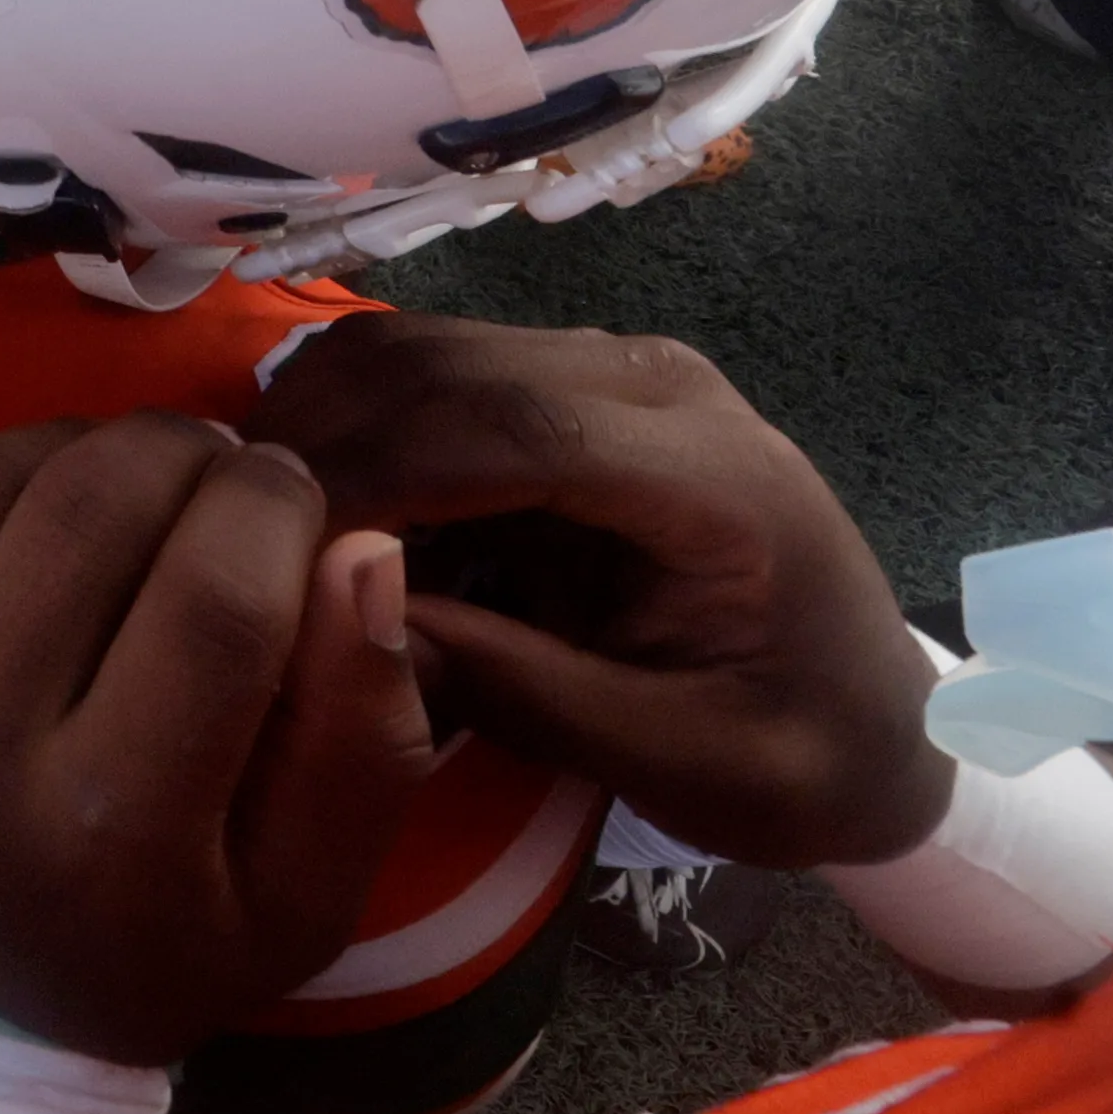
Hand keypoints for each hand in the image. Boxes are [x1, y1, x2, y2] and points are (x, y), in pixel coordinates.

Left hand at [0, 415, 438, 1063]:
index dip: (275, 504)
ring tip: (113, 496)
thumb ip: (364, 735)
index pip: (218, 594)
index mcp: (108, 831)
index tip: (290, 488)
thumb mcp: (302, 895)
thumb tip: (361, 548)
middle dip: (182, 455)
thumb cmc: (154, 936)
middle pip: (94, 506)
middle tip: (209, 472)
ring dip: (70, 451)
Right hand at [242, 316, 949, 871]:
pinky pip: (427, 373)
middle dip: (321, 445)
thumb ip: (531, 695)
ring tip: (254, 528)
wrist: (885, 722)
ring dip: (321, 425)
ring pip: (415, 349)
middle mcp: (651, 381)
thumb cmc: (804, 756)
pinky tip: (312, 509)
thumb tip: (359, 629)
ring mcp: (606, 368)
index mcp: (711, 474)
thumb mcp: (686, 763)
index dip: (374, 475)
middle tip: (227, 542)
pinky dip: (351, 425)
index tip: (271, 552)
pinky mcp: (564, 385)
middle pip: (442, 366)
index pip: (508, 426)